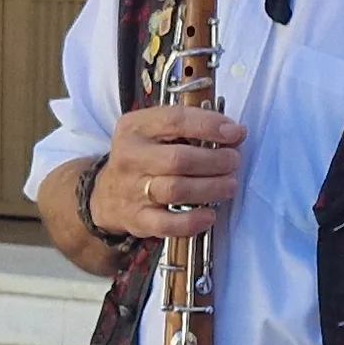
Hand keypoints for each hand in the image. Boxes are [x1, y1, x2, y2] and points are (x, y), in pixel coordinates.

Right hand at [91, 105, 241, 238]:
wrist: (108, 195)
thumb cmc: (145, 157)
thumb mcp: (156, 132)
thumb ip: (191, 128)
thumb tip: (235, 134)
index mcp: (135, 127)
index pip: (175, 120)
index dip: (210, 125)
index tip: (236, 133)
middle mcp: (130, 157)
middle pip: (178, 159)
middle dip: (215, 161)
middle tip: (233, 162)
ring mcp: (132, 190)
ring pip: (176, 190)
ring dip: (211, 188)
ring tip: (230, 185)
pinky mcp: (137, 219)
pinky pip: (167, 224)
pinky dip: (193, 221)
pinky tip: (210, 215)